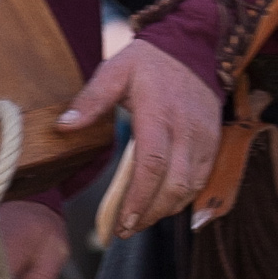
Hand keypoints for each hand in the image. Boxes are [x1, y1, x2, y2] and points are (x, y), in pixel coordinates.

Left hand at [56, 31, 222, 237]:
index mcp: (158, 114)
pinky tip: (163, 207)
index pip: (152, 165)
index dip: (138, 198)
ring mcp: (203, 139)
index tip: (121, 221)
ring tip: (139, 221)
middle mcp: (186, 130)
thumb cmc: (150, 62)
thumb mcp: (115, 70)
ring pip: (190, 188)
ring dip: (166, 210)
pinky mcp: (213, 143)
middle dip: (150, 214)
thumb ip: (91, 99)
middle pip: (174, 185)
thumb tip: (64, 125)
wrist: (194, 48)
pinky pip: (202, 180)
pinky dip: (183, 199)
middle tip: (125, 230)